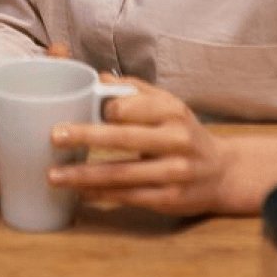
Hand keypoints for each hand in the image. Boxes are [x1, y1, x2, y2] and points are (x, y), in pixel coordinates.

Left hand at [48, 75, 228, 216]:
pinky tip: (78, 193)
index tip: (78, 108)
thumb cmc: (183, 132)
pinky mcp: (170, 199)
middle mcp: (177, 140)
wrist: (222, 172)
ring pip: (123, 174)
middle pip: (125, 138)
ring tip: (53, 175)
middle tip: (54, 137)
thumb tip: (98, 78)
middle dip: (86, 137)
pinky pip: (130, 197)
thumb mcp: (167, 104)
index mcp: (172, 110)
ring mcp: (175, 172)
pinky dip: (102, 195)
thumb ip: (134, 90)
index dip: (106, 108)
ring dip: (85, 175)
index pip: (133, 106)